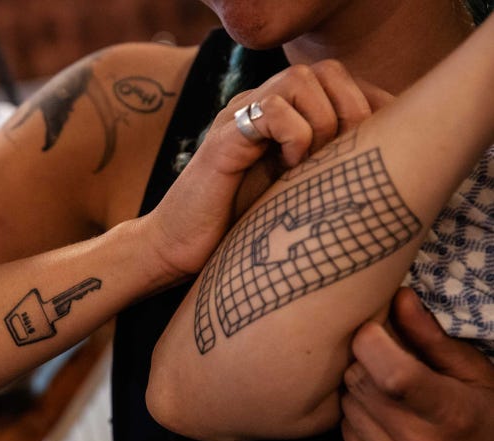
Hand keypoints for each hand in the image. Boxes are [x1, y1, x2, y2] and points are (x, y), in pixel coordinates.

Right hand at [146, 59, 384, 277]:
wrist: (174, 252)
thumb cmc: (233, 233)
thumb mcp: (293, 196)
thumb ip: (325, 171)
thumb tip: (383, 169)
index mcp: (278, 118)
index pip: (340, 83)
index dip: (371, 106)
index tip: (382, 149)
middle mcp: (257, 109)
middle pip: (325, 71)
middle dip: (352, 110)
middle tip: (346, 157)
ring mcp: (237, 120)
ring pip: (300, 80)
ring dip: (324, 121)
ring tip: (314, 163)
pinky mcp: (221, 142)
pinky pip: (271, 111)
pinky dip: (294, 135)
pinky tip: (289, 168)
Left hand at [342, 287, 493, 440]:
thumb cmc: (493, 428)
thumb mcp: (479, 378)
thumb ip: (433, 339)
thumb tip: (397, 297)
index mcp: (452, 415)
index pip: (388, 372)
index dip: (371, 342)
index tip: (375, 331)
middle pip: (358, 383)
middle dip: (366, 363)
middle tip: (387, 362)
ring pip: (348, 408)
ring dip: (361, 394)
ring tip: (393, 397)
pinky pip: (345, 436)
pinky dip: (359, 422)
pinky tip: (387, 423)